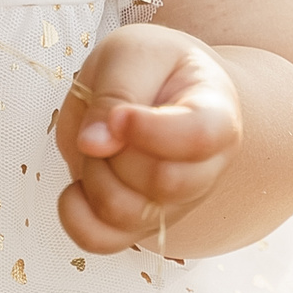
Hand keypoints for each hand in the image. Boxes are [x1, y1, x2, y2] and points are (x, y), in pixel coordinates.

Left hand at [53, 25, 241, 255]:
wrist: (156, 90)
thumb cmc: (151, 66)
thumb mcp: (132, 52)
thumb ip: (115, 90)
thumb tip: (94, 143)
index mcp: (216, 115)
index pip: (200, 138)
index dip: (152, 131)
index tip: (121, 116)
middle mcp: (204, 170)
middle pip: (160, 183)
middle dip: (115, 148)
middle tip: (109, 119)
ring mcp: (173, 205)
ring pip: (126, 213)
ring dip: (93, 175)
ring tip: (98, 145)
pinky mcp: (138, 225)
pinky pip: (101, 240)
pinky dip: (75, 215)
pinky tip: (77, 184)